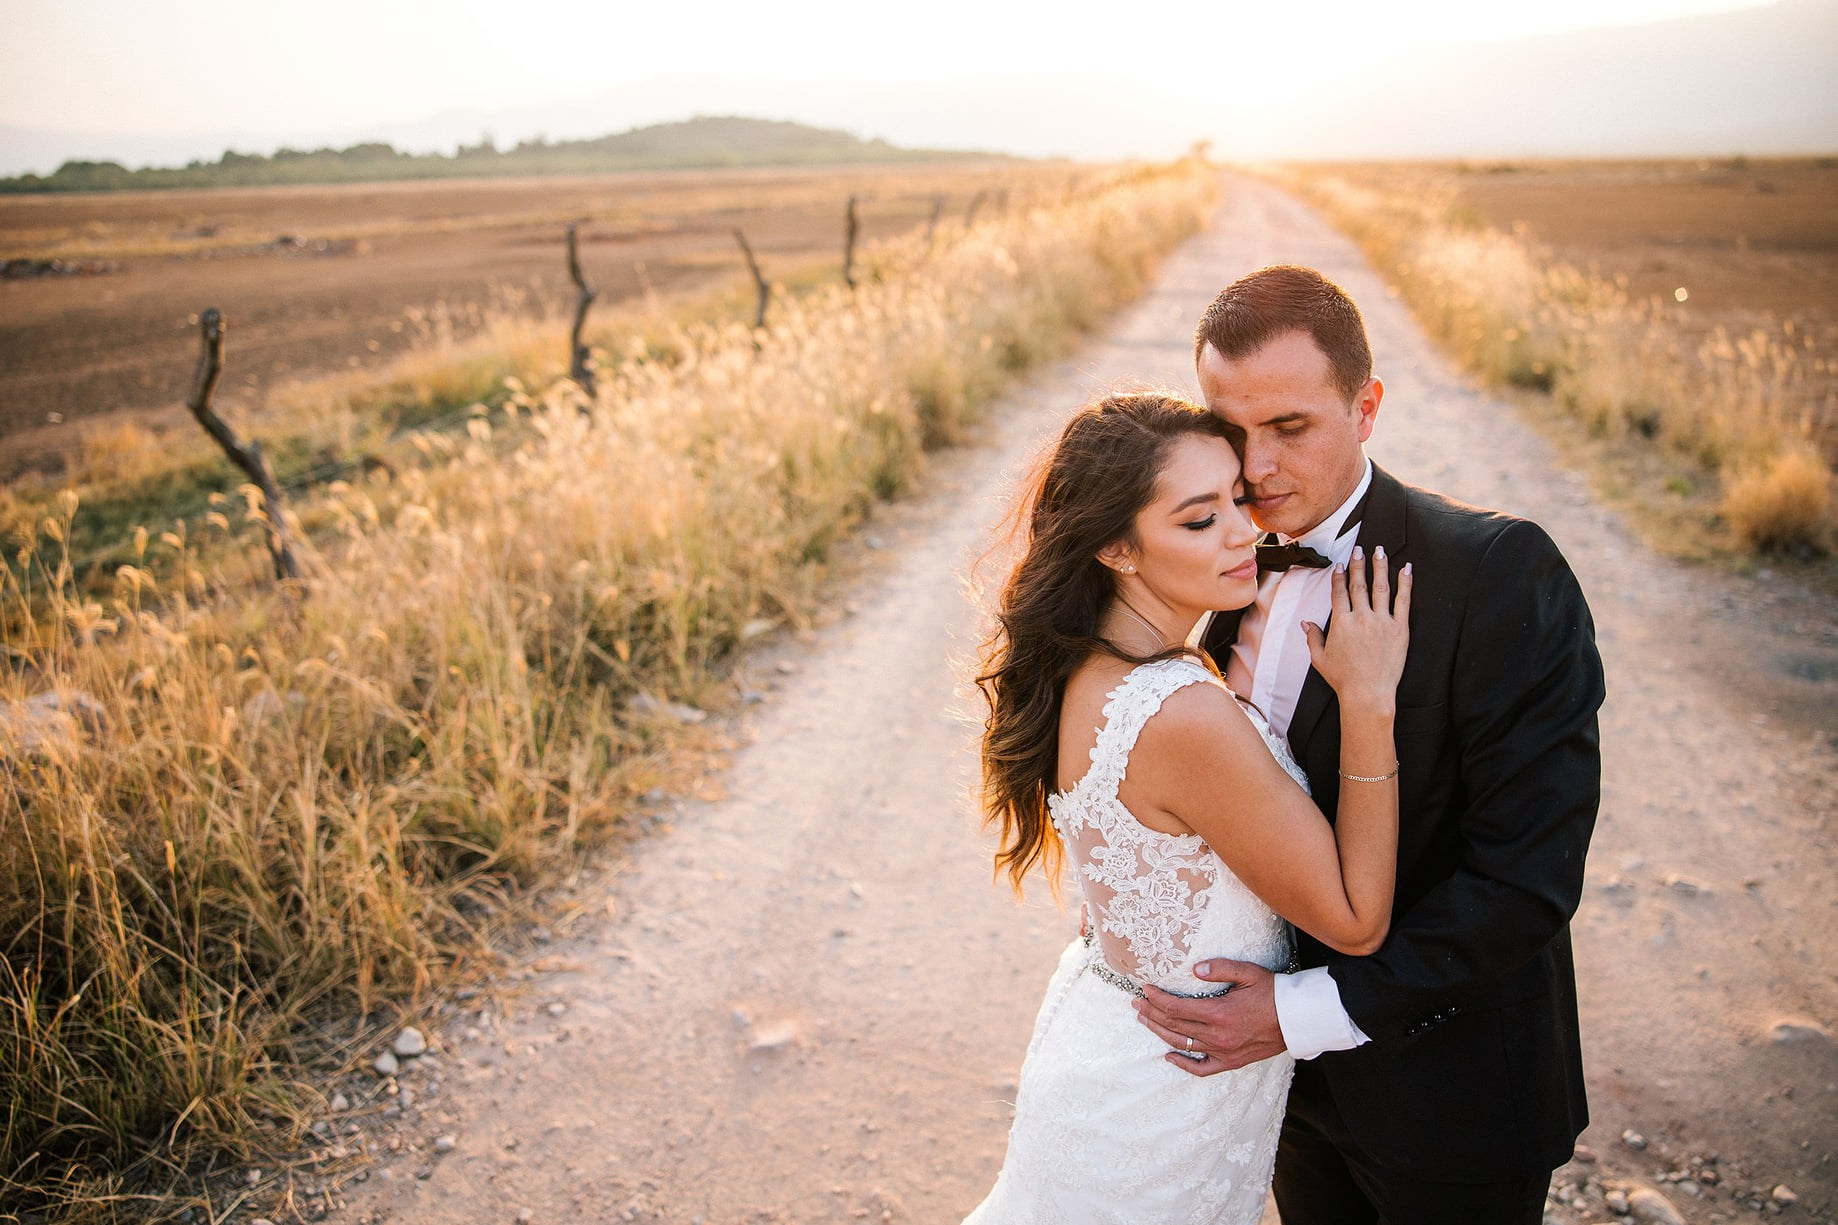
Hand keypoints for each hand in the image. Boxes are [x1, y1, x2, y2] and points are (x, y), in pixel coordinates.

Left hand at [1132, 959, 1285, 1076]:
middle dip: (1152, 1013)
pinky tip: (1169, 1056)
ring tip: (1144, 1020)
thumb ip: (1220, 969)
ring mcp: (1224, 1051)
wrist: (1297, 1019)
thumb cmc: (1273, 992)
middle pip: (1174, 1026)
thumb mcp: (1248, 973)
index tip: (1145, 989)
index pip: (1176, 1008)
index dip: (1157, 999)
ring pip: (1183, 1045)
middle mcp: (1218, 1035)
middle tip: (1137, 1002)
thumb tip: (1195, 968)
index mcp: (1219, 1013)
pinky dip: (1183, 1064)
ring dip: (1160, 1033)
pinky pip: (1202, 1068)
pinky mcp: (1231, 1062)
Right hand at [1305, 546, 1410, 710]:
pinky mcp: (1399, 629)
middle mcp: (1361, 618)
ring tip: (1380, 551)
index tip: (1340, 564)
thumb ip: (1314, 638)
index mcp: (1341, 623)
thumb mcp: (1320, 659)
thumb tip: (1307, 623)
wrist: (1368, 693)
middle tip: (1359, 548)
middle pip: (1359, 584)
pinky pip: (1403, 601)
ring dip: (1380, 567)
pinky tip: (1406, 569)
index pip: (1339, 592)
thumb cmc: (1343, 679)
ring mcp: (1382, 622)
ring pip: (1381, 587)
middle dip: (1358, 564)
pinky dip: (1405, 584)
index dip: (1339, 576)